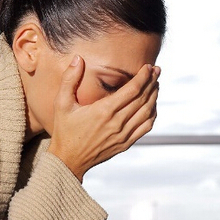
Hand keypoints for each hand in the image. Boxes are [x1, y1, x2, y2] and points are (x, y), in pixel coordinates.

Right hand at [48, 55, 159, 181]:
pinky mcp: (126, 143)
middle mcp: (117, 123)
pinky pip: (145, 127)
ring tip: (156, 84)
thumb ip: (69, 79)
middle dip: (152, 82)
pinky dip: (152, 114)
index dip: (144, 76)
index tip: (148, 67)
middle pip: (143, 98)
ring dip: (154, 96)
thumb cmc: (64, 131)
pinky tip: (152, 106)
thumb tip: (78, 58)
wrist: (68, 160)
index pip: (132, 89)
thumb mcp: (62, 103)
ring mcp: (123, 134)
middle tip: (157, 70)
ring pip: (147, 112)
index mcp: (104, 110)